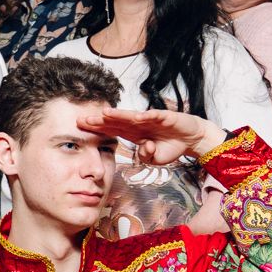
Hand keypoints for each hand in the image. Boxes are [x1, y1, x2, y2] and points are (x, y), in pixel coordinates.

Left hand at [76, 108, 225, 166]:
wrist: (191, 138)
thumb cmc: (170, 147)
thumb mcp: (155, 158)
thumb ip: (146, 156)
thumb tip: (143, 150)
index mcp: (133, 133)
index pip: (111, 130)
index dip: (96, 128)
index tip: (80, 127)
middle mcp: (139, 124)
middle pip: (116, 121)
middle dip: (100, 120)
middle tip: (83, 119)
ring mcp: (151, 119)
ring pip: (132, 116)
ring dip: (119, 115)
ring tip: (105, 114)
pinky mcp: (166, 117)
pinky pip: (155, 116)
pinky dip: (147, 116)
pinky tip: (138, 116)